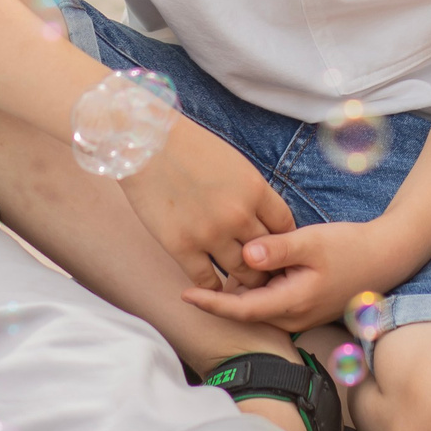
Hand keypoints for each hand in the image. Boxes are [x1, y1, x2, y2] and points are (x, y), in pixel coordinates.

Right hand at [119, 119, 294, 291]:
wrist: (146, 143)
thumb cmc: (189, 146)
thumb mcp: (233, 163)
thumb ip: (251, 193)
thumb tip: (262, 219)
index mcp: (255, 189)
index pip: (284, 227)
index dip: (282, 240)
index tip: (276, 247)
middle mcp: (238, 214)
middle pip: (267, 253)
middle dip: (268, 265)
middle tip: (264, 272)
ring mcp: (210, 233)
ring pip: (241, 272)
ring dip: (243, 279)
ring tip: (242, 283)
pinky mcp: (182, 246)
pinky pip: (207, 280)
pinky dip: (213, 287)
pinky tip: (214, 286)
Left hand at [180, 220, 408, 332]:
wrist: (387, 257)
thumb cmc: (350, 247)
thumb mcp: (312, 242)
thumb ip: (277, 249)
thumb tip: (244, 255)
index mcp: (292, 303)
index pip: (241, 309)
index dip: (210, 303)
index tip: (184, 295)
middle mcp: (294, 316)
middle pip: (246, 310)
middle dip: (219, 296)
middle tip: (194, 272)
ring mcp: (301, 314)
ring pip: (259, 306)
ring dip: (238, 291)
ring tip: (215, 267)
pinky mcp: (306, 306)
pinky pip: (272, 301)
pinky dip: (256, 288)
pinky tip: (248, 267)